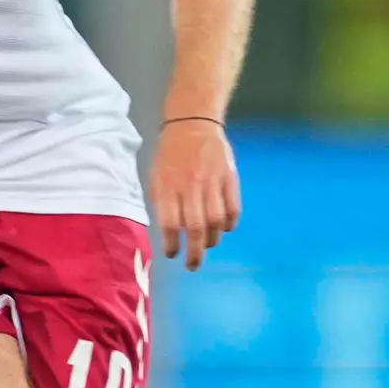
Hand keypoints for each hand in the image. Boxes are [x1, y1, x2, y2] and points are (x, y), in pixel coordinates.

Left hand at [149, 117, 239, 269]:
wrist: (193, 122)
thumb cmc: (170, 153)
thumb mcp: (155, 175)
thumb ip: (160, 201)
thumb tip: (167, 231)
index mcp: (168, 186)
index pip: (170, 224)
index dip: (172, 244)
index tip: (173, 254)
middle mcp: (190, 186)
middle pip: (195, 228)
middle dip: (195, 253)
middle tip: (193, 265)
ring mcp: (212, 182)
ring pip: (215, 221)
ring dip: (213, 239)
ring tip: (208, 244)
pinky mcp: (229, 177)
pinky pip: (232, 209)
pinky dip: (229, 224)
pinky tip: (224, 228)